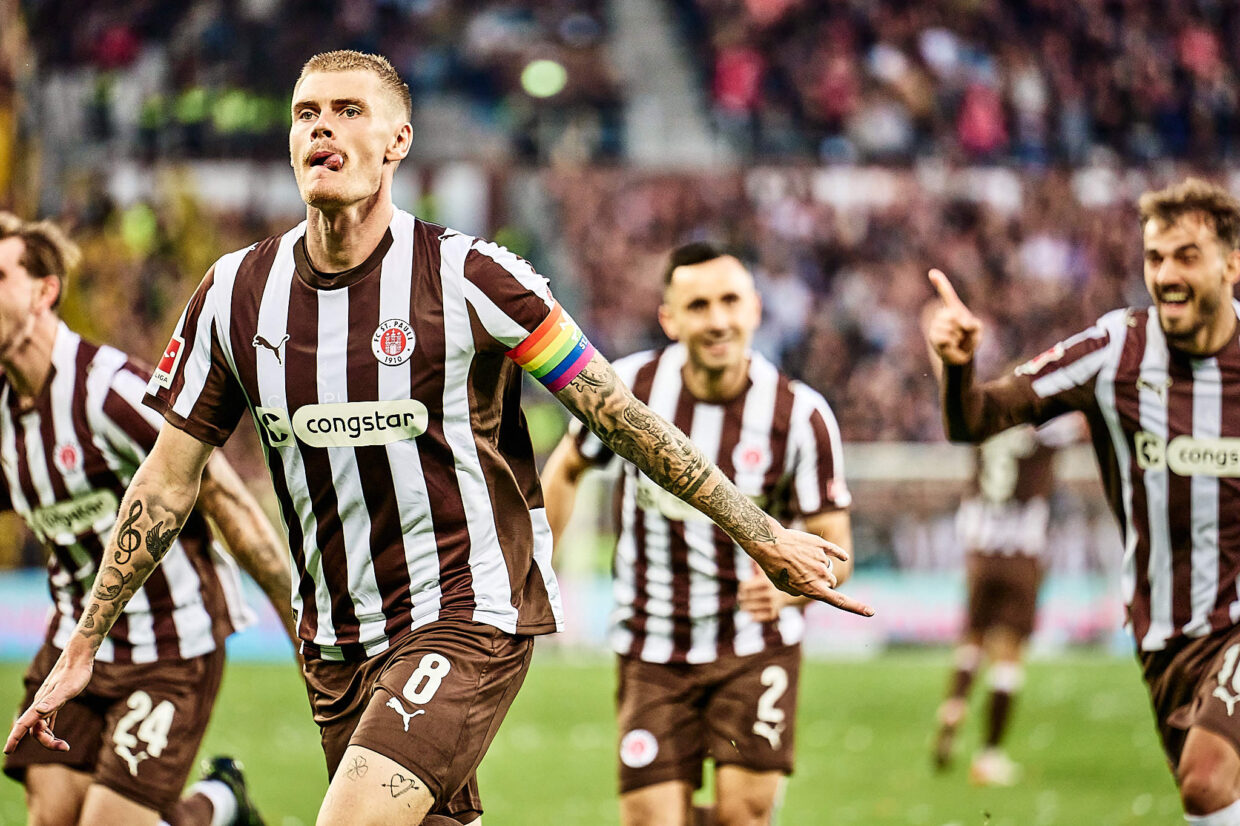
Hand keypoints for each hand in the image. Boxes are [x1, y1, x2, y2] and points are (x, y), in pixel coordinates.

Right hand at [4, 652, 92, 754]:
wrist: (79, 656)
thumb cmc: (76, 672)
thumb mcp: (67, 689)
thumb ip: (53, 701)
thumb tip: (39, 711)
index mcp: (40, 703)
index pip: (24, 724)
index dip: (15, 738)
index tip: (7, 751)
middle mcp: (40, 704)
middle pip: (35, 729)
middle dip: (46, 742)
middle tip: (64, 747)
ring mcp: (47, 702)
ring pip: (41, 725)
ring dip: (48, 738)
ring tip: (64, 746)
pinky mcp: (56, 700)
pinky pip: (48, 719)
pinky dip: (49, 729)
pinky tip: (52, 734)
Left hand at [739, 561, 795, 621]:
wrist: (789, 594)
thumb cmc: (772, 581)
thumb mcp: (766, 572)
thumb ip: (757, 565)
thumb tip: (750, 556)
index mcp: (765, 582)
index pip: (745, 586)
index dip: (742, 588)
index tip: (742, 588)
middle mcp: (769, 593)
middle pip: (746, 597)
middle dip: (742, 598)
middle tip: (740, 598)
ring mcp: (772, 604)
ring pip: (750, 608)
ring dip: (745, 608)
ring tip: (743, 607)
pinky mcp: (773, 614)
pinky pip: (759, 617)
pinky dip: (754, 617)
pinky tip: (750, 616)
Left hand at [742, 517, 873, 616]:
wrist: (769, 544)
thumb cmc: (774, 567)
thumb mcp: (784, 586)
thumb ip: (801, 589)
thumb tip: (812, 585)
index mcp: (813, 589)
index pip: (839, 601)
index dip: (856, 607)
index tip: (870, 612)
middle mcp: (821, 576)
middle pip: (831, 582)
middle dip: (823, 581)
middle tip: (804, 574)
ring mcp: (822, 560)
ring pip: (829, 567)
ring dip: (819, 566)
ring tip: (800, 560)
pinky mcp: (821, 545)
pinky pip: (835, 551)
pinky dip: (838, 554)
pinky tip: (843, 557)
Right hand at [924, 269, 982, 365]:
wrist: (963, 355)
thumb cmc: (970, 340)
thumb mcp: (977, 329)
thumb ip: (972, 323)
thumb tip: (960, 324)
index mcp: (953, 309)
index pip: (946, 293)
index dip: (940, 283)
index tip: (932, 272)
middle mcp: (941, 315)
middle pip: (953, 315)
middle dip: (962, 326)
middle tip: (962, 334)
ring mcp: (936, 326)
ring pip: (950, 327)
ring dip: (958, 336)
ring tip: (957, 341)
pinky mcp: (933, 337)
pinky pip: (945, 337)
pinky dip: (952, 343)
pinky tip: (951, 345)